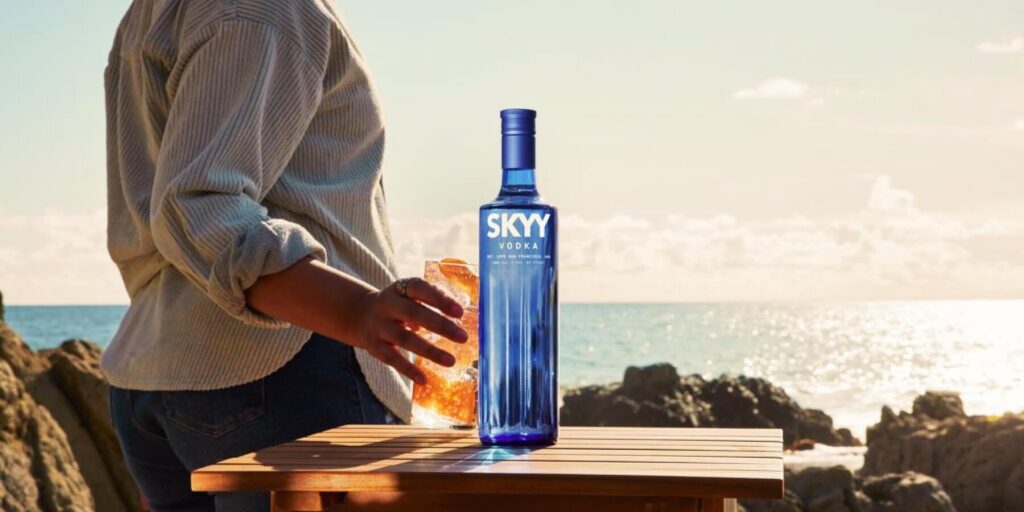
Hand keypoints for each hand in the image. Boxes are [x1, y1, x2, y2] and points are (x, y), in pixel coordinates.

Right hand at [351, 278, 467, 383]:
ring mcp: (379, 326)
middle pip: (414, 314)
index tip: (460, 312)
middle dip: (440, 326)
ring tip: (451, 361)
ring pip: (405, 339)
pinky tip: (424, 380)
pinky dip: (408, 370)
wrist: (359, 314)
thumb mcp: (409, 295)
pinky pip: (392, 359)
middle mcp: (387, 306)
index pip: (420, 289)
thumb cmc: (398, 304)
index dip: (439, 299)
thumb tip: (460, 314)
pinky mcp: (373, 346)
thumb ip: (432, 299)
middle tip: (463, 337)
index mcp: (399, 289)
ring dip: (429, 351)